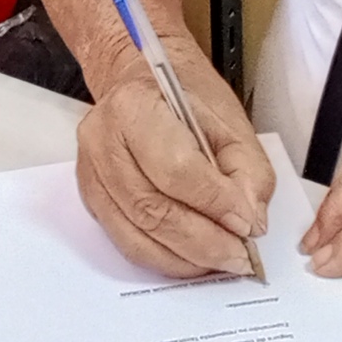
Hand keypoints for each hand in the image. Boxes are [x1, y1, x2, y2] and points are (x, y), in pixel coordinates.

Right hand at [72, 35, 273, 277]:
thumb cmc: (184, 96)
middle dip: (203, 242)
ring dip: (185, 259)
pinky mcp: (93, 200)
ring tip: (221, 261)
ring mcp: (92, 174)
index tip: (248, 224)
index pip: (176, 170)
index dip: (215, 203)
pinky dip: (165, 259)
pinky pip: (127, 243)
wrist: (140, 81)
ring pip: (137, 236)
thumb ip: (248, 172)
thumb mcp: (230, 122)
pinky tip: (193, 259)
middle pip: (153, 210)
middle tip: (239, 256)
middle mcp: (103, 142)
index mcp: (134, 108)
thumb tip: (250, 221)